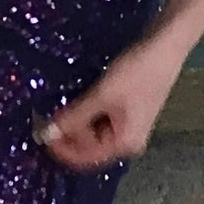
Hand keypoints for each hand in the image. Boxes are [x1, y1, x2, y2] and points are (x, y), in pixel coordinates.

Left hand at [31, 33, 184, 171]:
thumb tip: (45, 135)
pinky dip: (83, 112)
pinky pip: (98, 119)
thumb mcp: (102, 95)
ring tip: (54, 105)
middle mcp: (127, 141)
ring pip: (91, 132)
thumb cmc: (137, 71)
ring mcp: (127, 126)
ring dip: (73, 121)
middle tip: (42, 114)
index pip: (84, 158)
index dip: (60, 148)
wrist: (165, 44)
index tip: (38, 130)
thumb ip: (74, 118)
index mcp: (124, 144)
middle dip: (65, 133)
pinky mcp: (125, 110)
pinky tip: (72, 99)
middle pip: (87, 146)